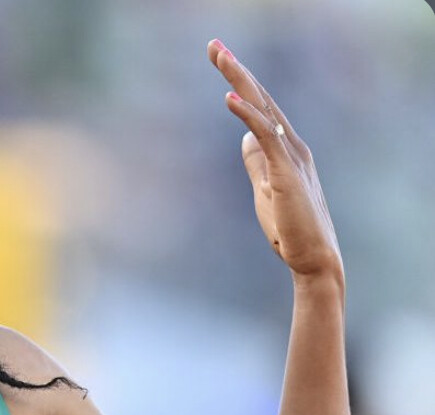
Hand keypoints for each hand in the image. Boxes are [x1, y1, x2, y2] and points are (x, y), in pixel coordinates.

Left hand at [207, 40, 342, 283]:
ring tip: (220, 57)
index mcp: (285, 147)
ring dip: (240, 81)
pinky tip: (229, 98)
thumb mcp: (265, 188)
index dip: (240, 81)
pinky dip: (248, 115)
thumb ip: (257, 161)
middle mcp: (291, 145)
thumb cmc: (290, 226)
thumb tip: (244, 138)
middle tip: (213, 44)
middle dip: (236, 70)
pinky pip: (265, 136)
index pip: (260, 106)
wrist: (313, 259)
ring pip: (263, 109)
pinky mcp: (286, 173)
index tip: (218, 58)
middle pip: (261, 98)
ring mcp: (291, 157)